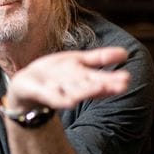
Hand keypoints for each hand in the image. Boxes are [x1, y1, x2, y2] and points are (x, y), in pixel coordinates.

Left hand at [3, 47, 130, 110]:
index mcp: (83, 78)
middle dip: (105, 86)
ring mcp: (59, 91)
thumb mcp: (78, 61)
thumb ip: (99, 58)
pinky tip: (70, 100)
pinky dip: (61, 98)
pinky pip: (53, 97)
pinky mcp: (44, 94)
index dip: (112, 80)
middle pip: (91, 87)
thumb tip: (126, 52)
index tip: (127, 78)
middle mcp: (74, 87)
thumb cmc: (55, 72)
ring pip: (75, 93)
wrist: (26, 82)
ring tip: (100, 88)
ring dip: (87, 91)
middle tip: (122, 86)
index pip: (100, 79)